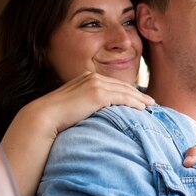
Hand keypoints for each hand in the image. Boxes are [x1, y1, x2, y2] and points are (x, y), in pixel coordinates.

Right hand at [22, 71, 153, 136]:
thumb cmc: (56, 117)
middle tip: (151, 101)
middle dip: (137, 93)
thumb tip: (93, 114)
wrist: (44, 117)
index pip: (112, 84)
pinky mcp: (97, 94)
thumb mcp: (73, 106)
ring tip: (151, 105)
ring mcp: (95, 84)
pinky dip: (134, 102)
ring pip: (124, 91)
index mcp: (86, 79)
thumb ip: (85, 105)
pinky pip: (122, 97)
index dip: (127, 91)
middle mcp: (92, 78)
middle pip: (121, 86)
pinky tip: (142, 108)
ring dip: (139, 98)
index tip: (138, 98)